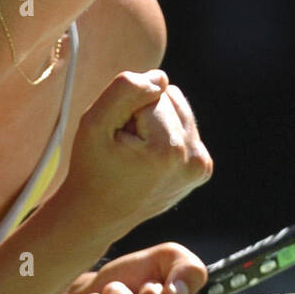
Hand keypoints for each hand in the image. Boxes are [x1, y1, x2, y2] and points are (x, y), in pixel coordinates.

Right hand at [58, 71, 212, 242]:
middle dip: (144, 113)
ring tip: (137, 152)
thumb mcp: (93, 122)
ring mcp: (201, 167)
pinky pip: (185, 127)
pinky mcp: (202, 169)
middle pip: (171, 97)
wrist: (97, 214)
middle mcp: (194, 159)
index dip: (127, 110)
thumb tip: (161, 79)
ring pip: (179, 108)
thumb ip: (125, 89)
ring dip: (156, 122)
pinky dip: (166, 134)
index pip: (152, 94)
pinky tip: (149, 158)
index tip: (117, 140)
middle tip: (125, 146)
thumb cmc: (92, 167)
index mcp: (170, 150)